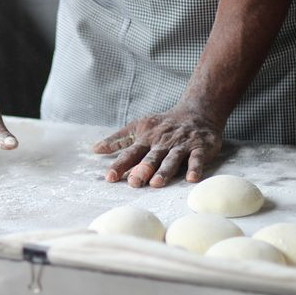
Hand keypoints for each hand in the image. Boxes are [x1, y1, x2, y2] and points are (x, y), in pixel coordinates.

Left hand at [93, 107, 222, 187]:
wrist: (198, 111)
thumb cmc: (163, 124)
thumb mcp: (139, 127)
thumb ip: (119, 140)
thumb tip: (95, 149)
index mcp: (146, 138)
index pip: (131, 153)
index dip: (120, 164)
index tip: (110, 177)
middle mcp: (162, 142)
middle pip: (151, 157)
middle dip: (142, 169)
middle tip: (133, 182)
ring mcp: (182, 145)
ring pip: (172, 159)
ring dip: (164, 171)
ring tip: (157, 183)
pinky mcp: (200, 147)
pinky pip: (197, 158)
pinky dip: (195, 167)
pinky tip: (191, 178)